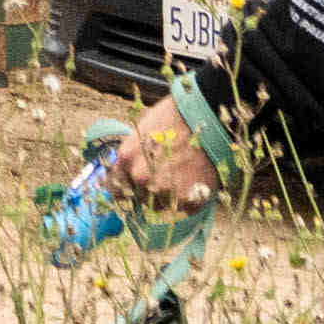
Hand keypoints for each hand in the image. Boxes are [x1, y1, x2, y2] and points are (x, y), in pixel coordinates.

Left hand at [108, 106, 223, 216]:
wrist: (208, 115)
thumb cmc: (177, 117)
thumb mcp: (144, 130)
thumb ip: (133, 155)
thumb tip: (129, 171)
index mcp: (127, 158)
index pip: (115, 187)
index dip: (126, 189)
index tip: (133, 190)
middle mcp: (141, 177)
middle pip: (139, 199)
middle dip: (150, 192)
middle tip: (167, 177)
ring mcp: (164, 190)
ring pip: (161, 205)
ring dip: (169, 197)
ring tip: (184, 175)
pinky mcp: (188, 199)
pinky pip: (184, 208)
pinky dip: (189, 199)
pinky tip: (196, 179)